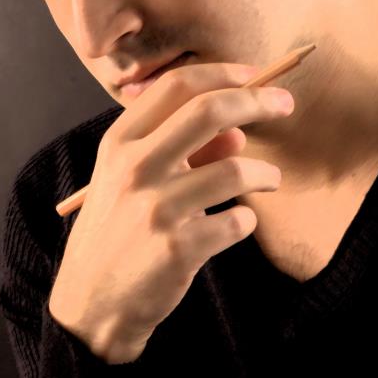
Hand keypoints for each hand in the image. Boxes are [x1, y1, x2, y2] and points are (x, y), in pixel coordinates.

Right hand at [48, 57, 293, 362]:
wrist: (92, 302)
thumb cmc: (117, 233)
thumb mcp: (132, 183)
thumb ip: (182, 152)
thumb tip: (238, 134)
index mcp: (120, 144)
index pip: (176, 87)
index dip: (221, 74)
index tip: (251, 76)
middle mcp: (135, 169)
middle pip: (209, 111)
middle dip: (258, 101)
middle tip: (285, 103)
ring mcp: (157, 209)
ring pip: (237, 170)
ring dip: (266, 174)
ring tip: (271, 181)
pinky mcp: (180, 249)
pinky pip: (239, 220)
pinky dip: (247, 220)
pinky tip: (236, 226)